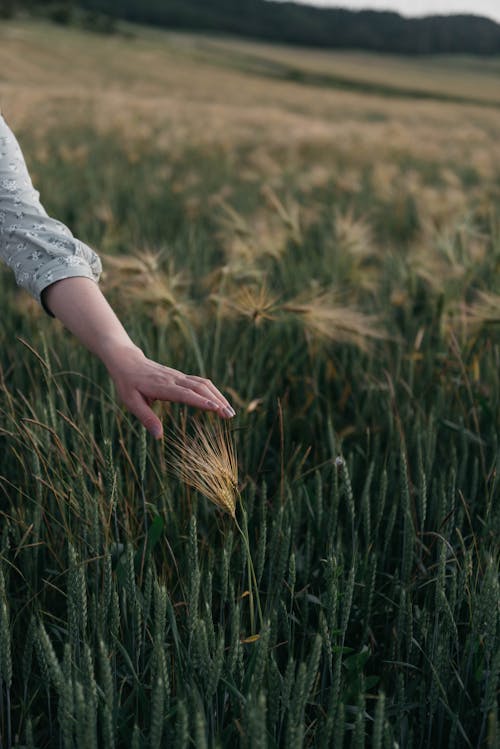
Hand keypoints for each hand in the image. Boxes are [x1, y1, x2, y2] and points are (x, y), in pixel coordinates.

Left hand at [105, 343, 235, 438]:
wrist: (127, 361)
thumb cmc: (128, 384)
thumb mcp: (131, 402)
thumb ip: (146, 418)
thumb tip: (158, 437)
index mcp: (161, 387)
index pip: (185, 394)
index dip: (200, 401)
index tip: (216, 409)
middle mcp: (173, 379)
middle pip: (200, 388)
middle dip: (217, 401)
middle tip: (230, 416)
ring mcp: (179, 376)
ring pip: (203, 384)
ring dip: (218, 396)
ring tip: (230, 411)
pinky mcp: (181, 376)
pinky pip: (201, 382)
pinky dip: (213, 392)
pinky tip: (220, 402)